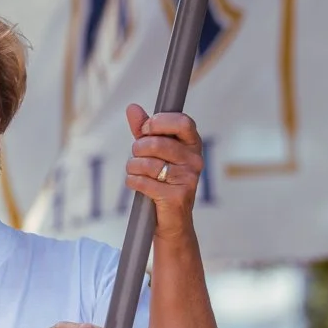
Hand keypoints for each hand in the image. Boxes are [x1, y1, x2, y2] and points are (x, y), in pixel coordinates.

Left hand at [124, 106, 203, 235]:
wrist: (171, 220)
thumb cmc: (162, 180)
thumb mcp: (153, 151)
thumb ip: (144, 130)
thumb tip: (132, 107)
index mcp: (193, 144)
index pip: (182, 122)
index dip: (159, 122)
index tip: (145, 130)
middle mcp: (195, 160)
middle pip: (156, 144)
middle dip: (138, 149)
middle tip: (137, 157)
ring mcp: (189, 179)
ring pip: (147, 164)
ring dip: (133, 167)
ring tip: (136, 172)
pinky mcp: (177, 196)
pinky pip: (143, 182)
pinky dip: (132, 181)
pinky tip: (136, 184)